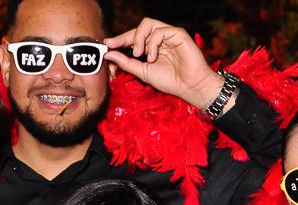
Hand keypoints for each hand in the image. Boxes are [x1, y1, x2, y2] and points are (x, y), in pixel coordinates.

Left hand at [104, 18, 222, 109]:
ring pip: (147, 24)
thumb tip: (109, 54)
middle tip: (115, 46)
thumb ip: (127, 63)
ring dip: (138, 39)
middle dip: (125, 36)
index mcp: (152, 48)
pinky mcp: (178, 34)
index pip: (133, 38)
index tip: (107, 45)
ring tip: (138, 54)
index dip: (120, 40)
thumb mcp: (143, 72)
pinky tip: (153, 57)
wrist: (190, 87)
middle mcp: (160, 39)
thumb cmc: (171, 82)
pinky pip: (159, 31)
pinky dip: (152, 44)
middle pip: (138, 28)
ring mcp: (169, 35)